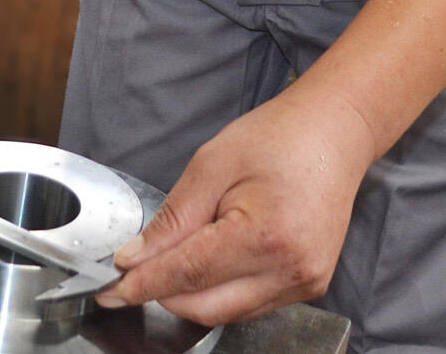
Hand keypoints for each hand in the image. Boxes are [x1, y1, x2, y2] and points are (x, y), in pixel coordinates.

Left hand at [98, 85, 376, 324]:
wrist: (337, 132)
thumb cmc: (278, 137)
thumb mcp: (212, 165)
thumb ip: (172, 219)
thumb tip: (134, 260)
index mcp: (265, 235)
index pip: (188, 274)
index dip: (142, 284)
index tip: (109, 291)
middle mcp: (290, 270)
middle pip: (204, 308)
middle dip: (162, 292)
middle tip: (134, 270)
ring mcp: (304, 283)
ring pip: (225, 313)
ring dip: (191, 294)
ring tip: (180, 252)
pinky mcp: (310, 286)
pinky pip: (250, 305)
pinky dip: (220, 290)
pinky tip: (213, 258)